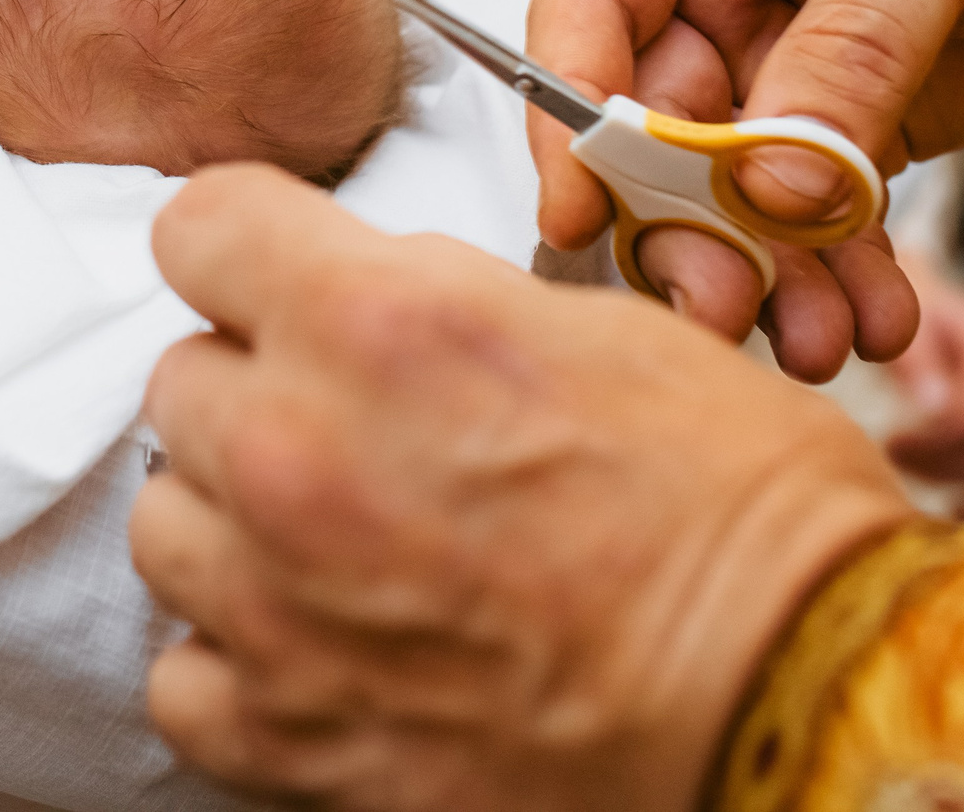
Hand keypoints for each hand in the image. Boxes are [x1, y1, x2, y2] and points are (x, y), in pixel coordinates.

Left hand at [133, 166, 912, 811]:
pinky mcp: (291, 735)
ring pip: (167, 521)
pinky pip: (183, 674)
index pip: (200, 228)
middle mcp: (299, 457)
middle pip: (181, 377)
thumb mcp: (600, 326)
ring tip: (345, 534)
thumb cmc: (742, 509)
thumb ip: (439, 300)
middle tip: (358, 417)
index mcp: (377, 326)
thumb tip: (367, 294)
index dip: (251, 244)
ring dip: (237, 518)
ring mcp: (279, 607)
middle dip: (259, 384)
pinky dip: (240, 657)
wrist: (797, 694)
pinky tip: (327, 637)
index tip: (281, 270)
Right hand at [527, 0, 963, 361]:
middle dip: (682, 224)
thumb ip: (846, 49)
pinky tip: (875, 320)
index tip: (585, 208)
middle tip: (719, 306)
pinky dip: (838, 276)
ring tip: (820, 336)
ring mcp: (780, 68)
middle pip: (649, 124)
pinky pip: (814, 221)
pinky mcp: (852, 133)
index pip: (587, 5)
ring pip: (727, 193)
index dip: (568, 109)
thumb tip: (768, 184)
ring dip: (765, 270)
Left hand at [885, 263, 963, 518]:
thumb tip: (935, 406)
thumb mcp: (899, 319)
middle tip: (889, 455)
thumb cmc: (895, 302)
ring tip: (904, 470)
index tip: (887, 444)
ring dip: (957, 484)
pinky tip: (952, 512)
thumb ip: (915, 358)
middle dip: (940, 465)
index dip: (932, 443)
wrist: (911, 289)